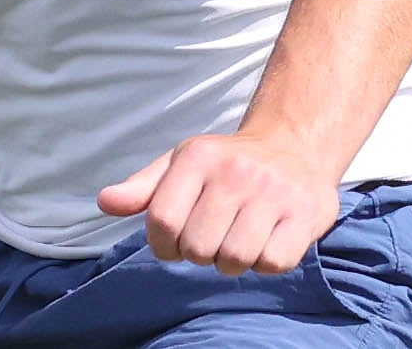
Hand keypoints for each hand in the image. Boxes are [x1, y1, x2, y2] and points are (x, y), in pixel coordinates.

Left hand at [98, 130, 340, 274]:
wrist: (292, 147)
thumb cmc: (225, 164)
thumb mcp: (179, 166)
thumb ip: (142, 188)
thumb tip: (105, 203)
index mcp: (196, 158)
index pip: (162, 219)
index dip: (161, 245)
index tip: (170, 246)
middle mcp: (234, 171)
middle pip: (197, 246)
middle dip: (197, 254)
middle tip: (209, 240)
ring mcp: (273, 192)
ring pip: (234, 258)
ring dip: (230, 262)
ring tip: (235, 242)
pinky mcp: (306, 213)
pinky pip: (272, 263)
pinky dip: (264, 263)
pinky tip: (264, 243)